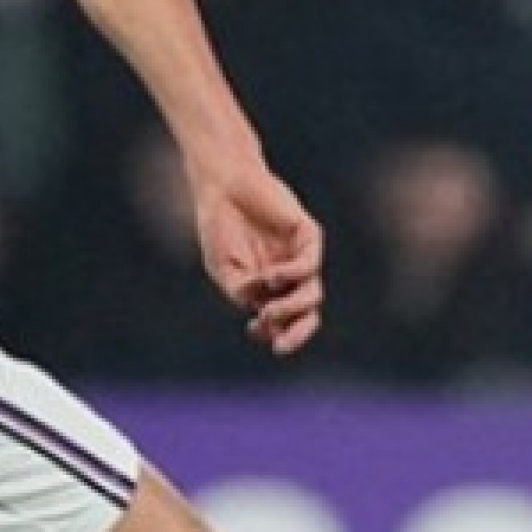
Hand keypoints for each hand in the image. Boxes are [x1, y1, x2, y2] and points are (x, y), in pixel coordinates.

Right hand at [193, 164, 324, 355]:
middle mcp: (289, 276)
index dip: (276, 335)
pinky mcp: (307, 235)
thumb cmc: (219, 226)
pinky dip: (290, 276)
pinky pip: (309, 265)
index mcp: (268, 289)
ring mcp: (299, 256)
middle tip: (280, 345)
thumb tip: (259, 310)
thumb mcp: (223, 269)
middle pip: (307, 315)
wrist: (222, 186)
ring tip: (269, 310)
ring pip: (312, 296)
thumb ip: (240, 293)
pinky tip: (270, 276)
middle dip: (297, 334)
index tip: (253, 330)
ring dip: (291, 309)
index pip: (285, 322)